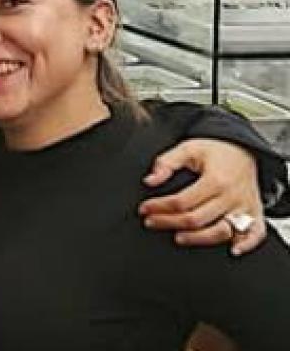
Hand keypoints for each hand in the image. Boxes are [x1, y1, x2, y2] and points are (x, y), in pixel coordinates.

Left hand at [139, 138, 264, 255]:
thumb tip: (150, 180)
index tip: (144, 209)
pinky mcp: (255, 214)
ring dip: (197, 238)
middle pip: (196, 219)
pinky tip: (232, 251)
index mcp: (215, 180)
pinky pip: (255, 234)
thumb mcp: (188, 148)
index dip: (159, 207)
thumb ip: (166, 162)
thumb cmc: (216, 152)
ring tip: (178, 237)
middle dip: (168, 223)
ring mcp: (245, 207)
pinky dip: (246, 245)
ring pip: (220, 232)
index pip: (181, 202)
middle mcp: (232, 196)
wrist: (244, 151)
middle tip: (151, 222)